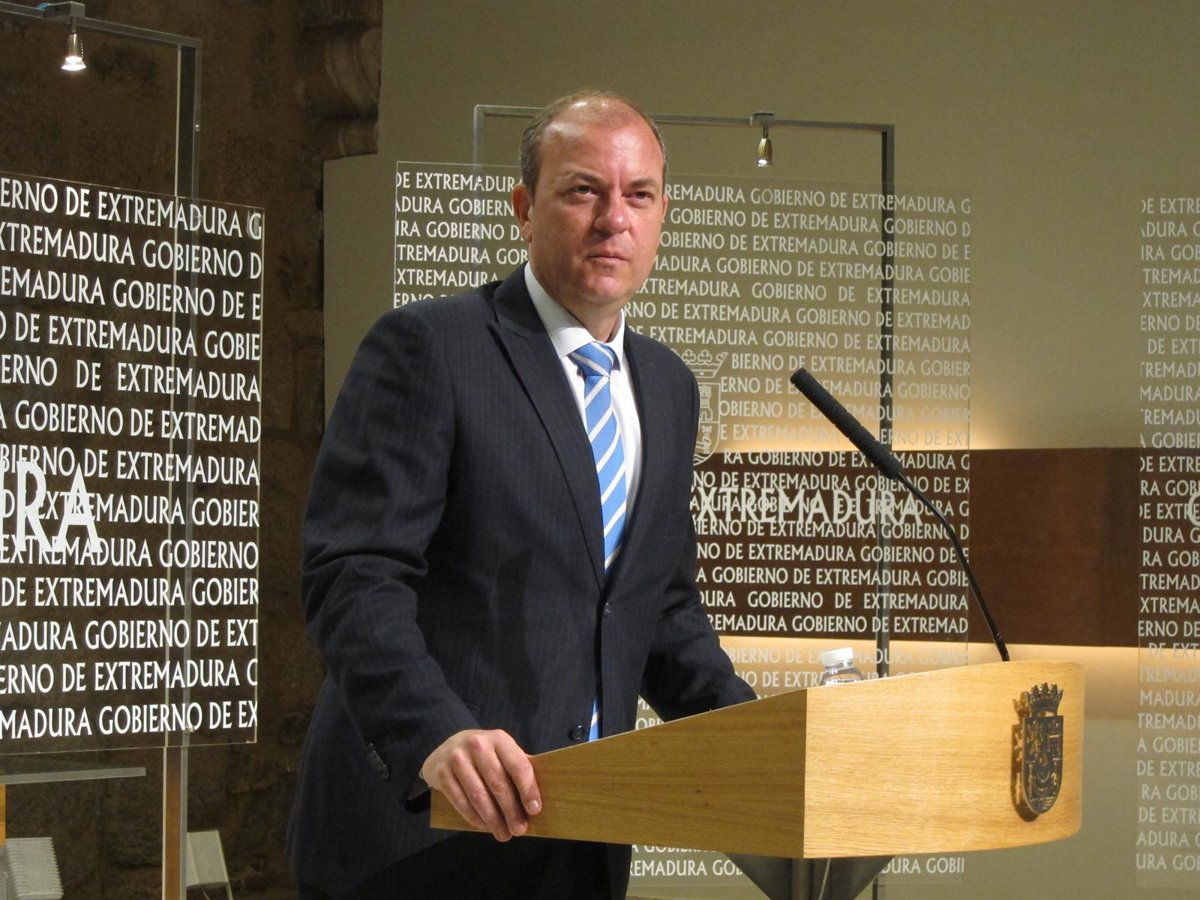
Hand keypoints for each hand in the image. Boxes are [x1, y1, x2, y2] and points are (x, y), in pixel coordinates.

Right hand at [421, 729, 541, 840]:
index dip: (528, 789)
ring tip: (504, 834)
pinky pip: (461, 801)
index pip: (517, 765)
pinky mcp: (441, 774)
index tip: (535, 810)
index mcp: (498, 738)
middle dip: (511, 811)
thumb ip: (519, 767)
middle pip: (498, 783)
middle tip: (520, 830)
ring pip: (478, 795)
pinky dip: (475, 817)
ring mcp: (457, 758)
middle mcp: (477, 744)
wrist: (445, 749)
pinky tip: (484, 826)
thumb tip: (540, 796)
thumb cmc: (483, 755)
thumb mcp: (501, 752)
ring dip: (493, 819)